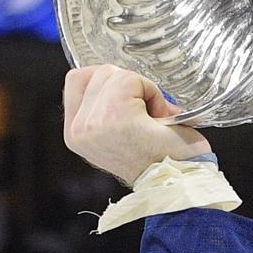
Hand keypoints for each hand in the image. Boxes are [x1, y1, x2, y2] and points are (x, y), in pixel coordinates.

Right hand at [62, 65, 212, 186]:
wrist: (177, 181)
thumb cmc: (159, 159)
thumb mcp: (117, 131)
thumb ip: (103, 105)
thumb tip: (115, 75)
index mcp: (75, 134)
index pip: (77, 79)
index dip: (107, 83)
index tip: (128, 109)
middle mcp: (78, 130)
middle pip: (96, 72)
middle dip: (125, 86)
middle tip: (143, 118)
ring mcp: (93, 122)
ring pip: (113, 73)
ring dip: (140, 89)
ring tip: (150, 119)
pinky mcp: (113, 114)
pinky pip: (131, 78)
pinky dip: (150, 91)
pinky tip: (156, 117)